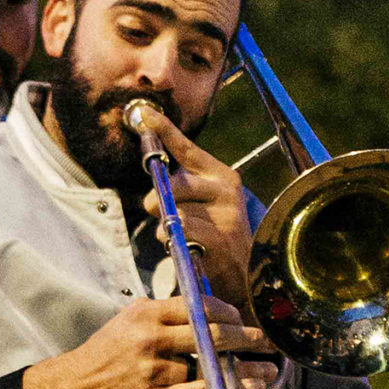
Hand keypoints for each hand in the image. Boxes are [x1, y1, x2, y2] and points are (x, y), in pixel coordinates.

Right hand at [22, 294, 277, 388]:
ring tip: (268, 368)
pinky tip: (252, 388)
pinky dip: (233, 388)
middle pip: (212, 332)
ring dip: (246, 367)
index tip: (243, 320)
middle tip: (269, 341)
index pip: (199, 305)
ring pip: (211, 364)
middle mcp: (151, 337)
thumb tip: (209, 312)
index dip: (228, 312)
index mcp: (147, 313)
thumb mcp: (130, 321)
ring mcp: (155, 369)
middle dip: (247, 336)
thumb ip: (165, 316)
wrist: (75, 388)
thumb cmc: (107, 354)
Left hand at [137, 110, 253, 309]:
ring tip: (180, 235)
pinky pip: (179, 233)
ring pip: (173, 212)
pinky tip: (184, 247)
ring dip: (165, 226)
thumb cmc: (214, 234)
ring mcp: (225, 216)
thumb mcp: (203, 202)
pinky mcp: (219, 240)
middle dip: (157, 200)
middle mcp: (227, 191)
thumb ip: (182, 185)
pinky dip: (172, 241)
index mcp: (222, 176)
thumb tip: (153, 169)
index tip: (146, 115)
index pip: (188, 150)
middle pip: (175, 185)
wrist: (243, 273)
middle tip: (156, 210)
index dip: (165, 131)